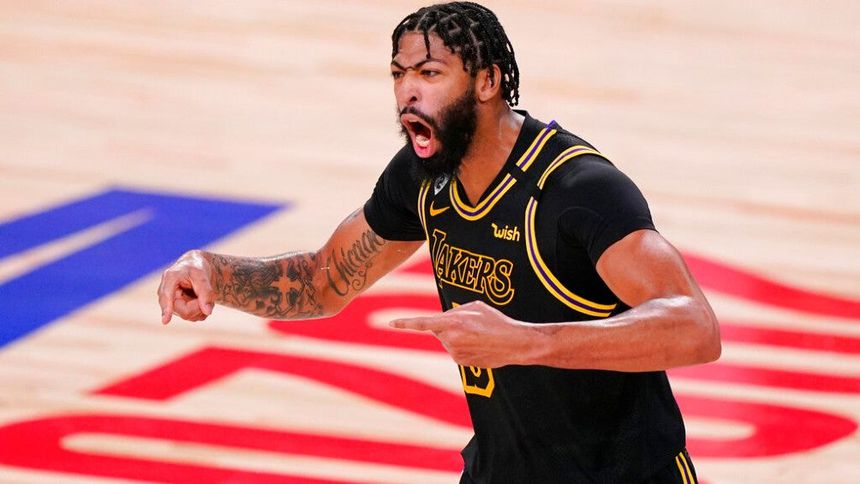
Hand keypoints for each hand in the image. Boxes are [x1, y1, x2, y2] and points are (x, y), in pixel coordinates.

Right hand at [157, 250, 215, 323]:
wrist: (195, 267)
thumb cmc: (197, 268)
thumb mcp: (202, 275)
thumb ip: (205, 292)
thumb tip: (207, 312)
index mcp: (169, 279)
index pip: (167, 297)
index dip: (167, 309)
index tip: (165, 321)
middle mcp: (166, 294)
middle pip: (184, 311)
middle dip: (199, 306)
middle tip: (209, 296)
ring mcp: (171, 304)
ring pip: (190, 316)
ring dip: (202, 307)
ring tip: (205, 294)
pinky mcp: (178, 310)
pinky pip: (194, 317)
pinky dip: (202, 310)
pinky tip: (202, 299)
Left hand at [389, 301, 533, 367]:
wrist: (514, 343)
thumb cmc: (496, 321)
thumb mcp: (474, 307)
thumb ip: (454, 312)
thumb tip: (444, 321)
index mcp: (452, 322)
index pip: (423, 323)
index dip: (405, 323)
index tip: (391, 323)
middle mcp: (450, 339)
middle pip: (439, 329)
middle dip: (448, 325)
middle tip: (470, 324)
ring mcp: (455, 353)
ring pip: (447, 341)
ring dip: (458, 337)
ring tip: (478, 335)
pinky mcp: (461, 363)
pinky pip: (456, 351)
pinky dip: (464, 347)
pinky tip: (479, 345)